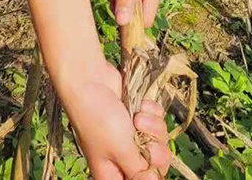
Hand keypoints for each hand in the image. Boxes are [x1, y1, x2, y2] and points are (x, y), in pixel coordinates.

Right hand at [59, 58, 171, 179]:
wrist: (91, 80)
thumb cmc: (100, 119)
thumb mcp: (121, 150)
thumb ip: (139, 170)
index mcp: (114, 173)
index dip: (150, 174)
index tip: (147, 160)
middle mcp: (124, 157)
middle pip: (156, 164)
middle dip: (155, 148)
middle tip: (140, 133)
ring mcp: (133, 135)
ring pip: (159, 140)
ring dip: (153, 126)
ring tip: (138, 116)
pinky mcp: (140, 116)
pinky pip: (158, 120)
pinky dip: (152, 111)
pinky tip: (141, 106)